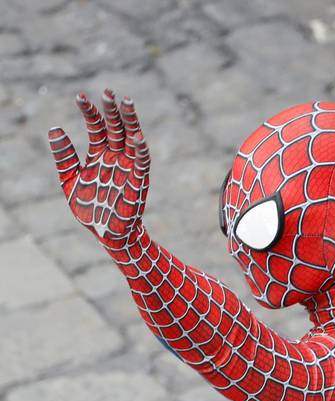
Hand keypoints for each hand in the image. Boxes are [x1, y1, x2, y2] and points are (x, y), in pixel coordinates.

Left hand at [48, 89, 149, 245]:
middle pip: (116, 127)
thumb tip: (54, 129)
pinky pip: (142, 163)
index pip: (97, 126)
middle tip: (107, 92)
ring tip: (126, 101)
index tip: (80, 96)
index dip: (90, 111)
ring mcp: (128, 168)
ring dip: (130, 121)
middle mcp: (115, 157)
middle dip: (111, 110)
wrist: (106, 235)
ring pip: (131, 138)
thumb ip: (64, 157)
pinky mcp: (138, 182)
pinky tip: (137, 136)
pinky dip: (141, 150)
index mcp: (100, 154)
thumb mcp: (69, 181)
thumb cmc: (89, 210)